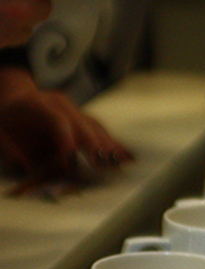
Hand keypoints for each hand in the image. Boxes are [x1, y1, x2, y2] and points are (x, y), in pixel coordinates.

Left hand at [0, 66, 132, 190]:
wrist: (13, 100)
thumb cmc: (6, 121)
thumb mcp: (0, 134)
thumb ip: (11, 151)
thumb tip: (28, 168)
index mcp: (37, 104)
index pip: (58, 122)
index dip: (67, 142)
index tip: (71, 164)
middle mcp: (60, 103)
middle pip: (83, 124)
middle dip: (96, 146)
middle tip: (104, 166)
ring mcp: (74, 109)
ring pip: (96, 127)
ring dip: (110, 147)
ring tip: (121, 164)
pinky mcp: (83, 119)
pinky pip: (101, 131)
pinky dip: (114, 145)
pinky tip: (128, 157)